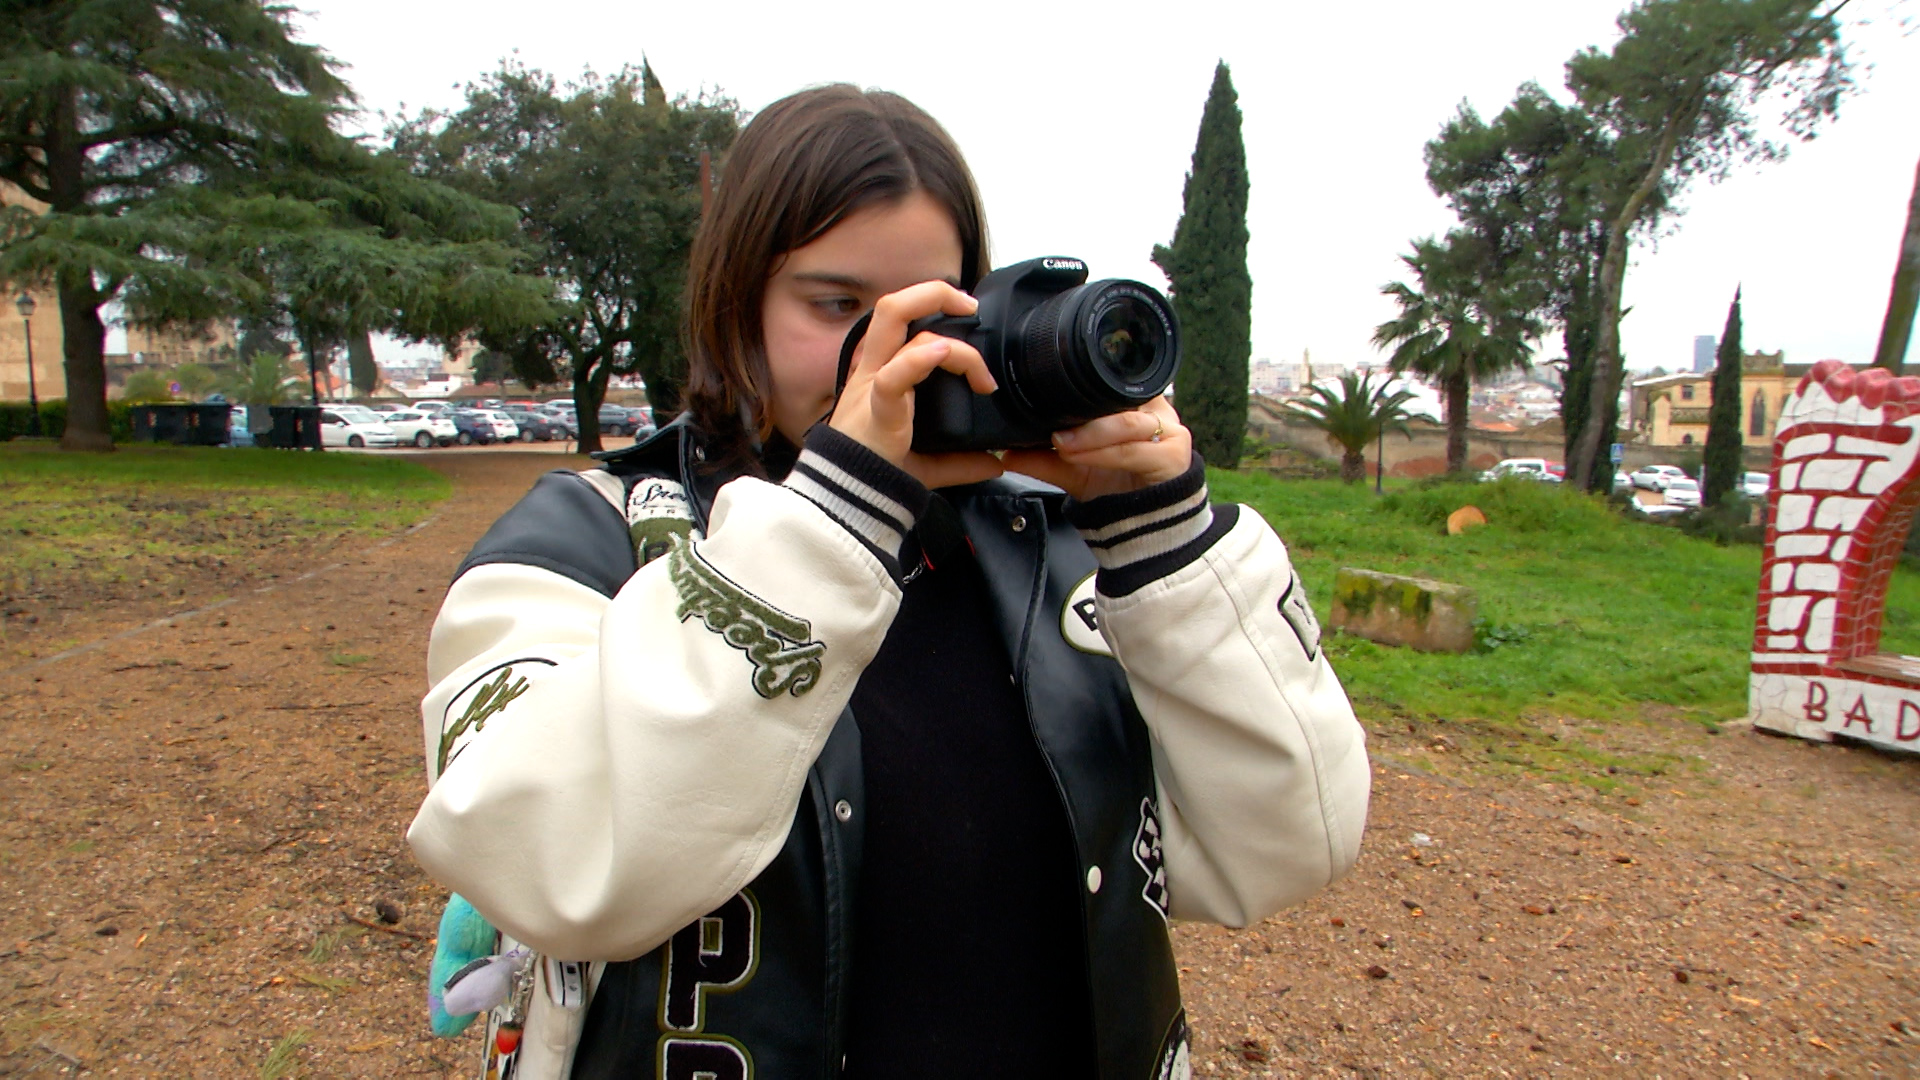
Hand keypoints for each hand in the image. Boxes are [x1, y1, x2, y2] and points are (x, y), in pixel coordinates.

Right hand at [830, 281, 1004, 488]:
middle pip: (892, 308)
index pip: (899, 325)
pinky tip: (944, 354)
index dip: (932, 311)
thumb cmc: (874, 478)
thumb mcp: (925, 465)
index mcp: (879, 376)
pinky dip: (920, 360)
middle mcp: (872, 372)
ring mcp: (870, 385)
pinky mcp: (875, 410)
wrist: (845, 506)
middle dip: (934, 293)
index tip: (969, 323)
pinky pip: (893, 376)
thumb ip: (960, 462)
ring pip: (893, 322)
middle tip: (970, 306)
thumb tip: (994, 462)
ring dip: (944, 328)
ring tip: (976, 359)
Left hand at [1001, 396, 1189, 500]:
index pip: (1106, 386)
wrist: (1147, 527)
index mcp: (1133, 404)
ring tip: (1062, 444)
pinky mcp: (1174, 457)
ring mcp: (1169, 432)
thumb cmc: (1116, 490)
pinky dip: (1103, 454)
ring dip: (1090, 436)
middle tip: (1052, 434)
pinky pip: (1135, 451)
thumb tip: (1006, 452)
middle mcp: (1155, 412)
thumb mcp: (1074, 471)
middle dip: (1082, 420)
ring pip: (1126, 425)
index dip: (1078, 391)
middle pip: (1116, 404)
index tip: (1045, 400)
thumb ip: (1044, 459)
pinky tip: (1078, 456)